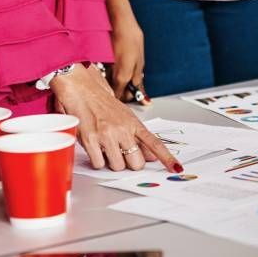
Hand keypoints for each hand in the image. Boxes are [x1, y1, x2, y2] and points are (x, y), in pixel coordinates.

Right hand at [50, 63, 179, 171]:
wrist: (81, 88)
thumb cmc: (101, 101)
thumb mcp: (124, 115)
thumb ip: (137, 135)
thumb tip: (151, 155)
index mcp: (133, 122)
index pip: (154, 143)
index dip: (166, 158)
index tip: (176, 168)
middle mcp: (122, 129)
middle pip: (136, 163)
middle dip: (129, 162)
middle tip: (120, 152)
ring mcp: (107, 135)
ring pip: (118, 166)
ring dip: (111, 161)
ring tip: (105, 147)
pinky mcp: (91, 140)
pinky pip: (99, 164)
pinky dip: (96, 160)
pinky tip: (94, 147)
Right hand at [108, 8, 148, 103]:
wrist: (119, 22)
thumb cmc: (131, 38)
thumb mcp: (140, 62)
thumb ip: (138, 82)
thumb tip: (144, 99)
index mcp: (122, 77)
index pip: (120, 98)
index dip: (127, 97)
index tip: (133, 92)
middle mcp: (110, 75)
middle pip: (114, 91)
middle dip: (123, 89)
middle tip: (132, 79)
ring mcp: (104, 68)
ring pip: (109, 82)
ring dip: (117, 80)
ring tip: (126, 67)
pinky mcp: (101, 61)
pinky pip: (106, 72)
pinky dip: (112, 71)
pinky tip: (118, 61)